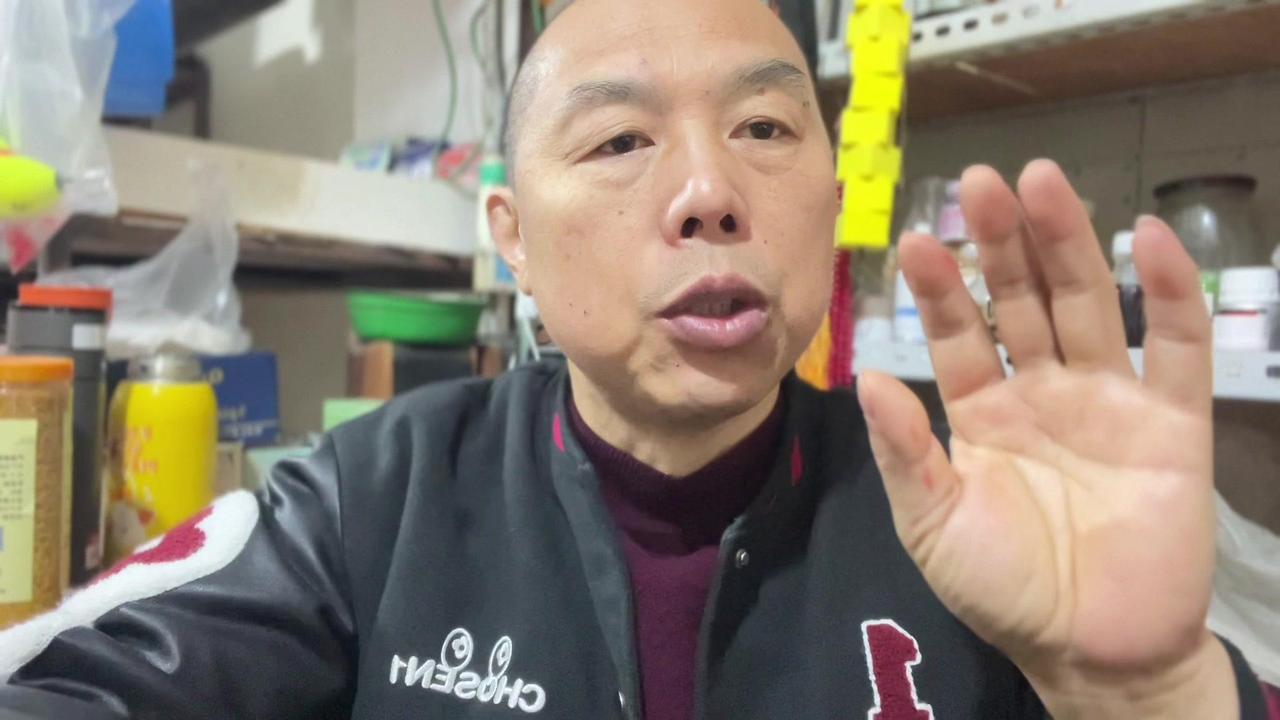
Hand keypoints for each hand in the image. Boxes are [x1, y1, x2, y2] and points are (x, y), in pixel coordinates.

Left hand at [857, 161, 1236, 716]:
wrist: (1092, 652)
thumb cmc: (1004, 588)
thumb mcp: (934, 524)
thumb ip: (903, 451)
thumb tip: (865, 376)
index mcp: (983, 411)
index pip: (958, 333)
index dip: (939, 287)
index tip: (913, 239)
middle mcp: (1043, 390)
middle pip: (1023, 299)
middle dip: (1002, 242)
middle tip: (982, 181)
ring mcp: (1109, 400)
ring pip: (1088, 305)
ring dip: (1067, 243)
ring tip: (1042, 183)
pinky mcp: (1173, 422)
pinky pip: (1175, 348)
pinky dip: (1169, 293)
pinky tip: (1147, 236)